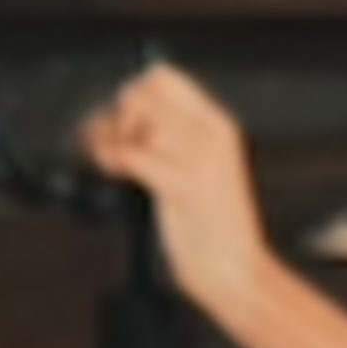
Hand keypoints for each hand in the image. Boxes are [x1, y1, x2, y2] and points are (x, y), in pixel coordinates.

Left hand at [75, 60, 274, 331]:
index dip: (132, 94)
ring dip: (111, 139)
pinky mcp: (183, 186)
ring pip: (136, 118)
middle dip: (116, 115)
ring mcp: (200, 158)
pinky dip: (113, 160)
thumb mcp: (198, 170)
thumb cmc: (211, 229)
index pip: (164, 76)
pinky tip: (115, 173)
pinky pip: (132, 154)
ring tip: (112, 164)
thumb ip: (171, 141)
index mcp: (218, 125)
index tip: (123, 124)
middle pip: (142, 91)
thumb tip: (117, 118)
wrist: (236, 271)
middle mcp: (211, 133)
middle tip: (112, 146)